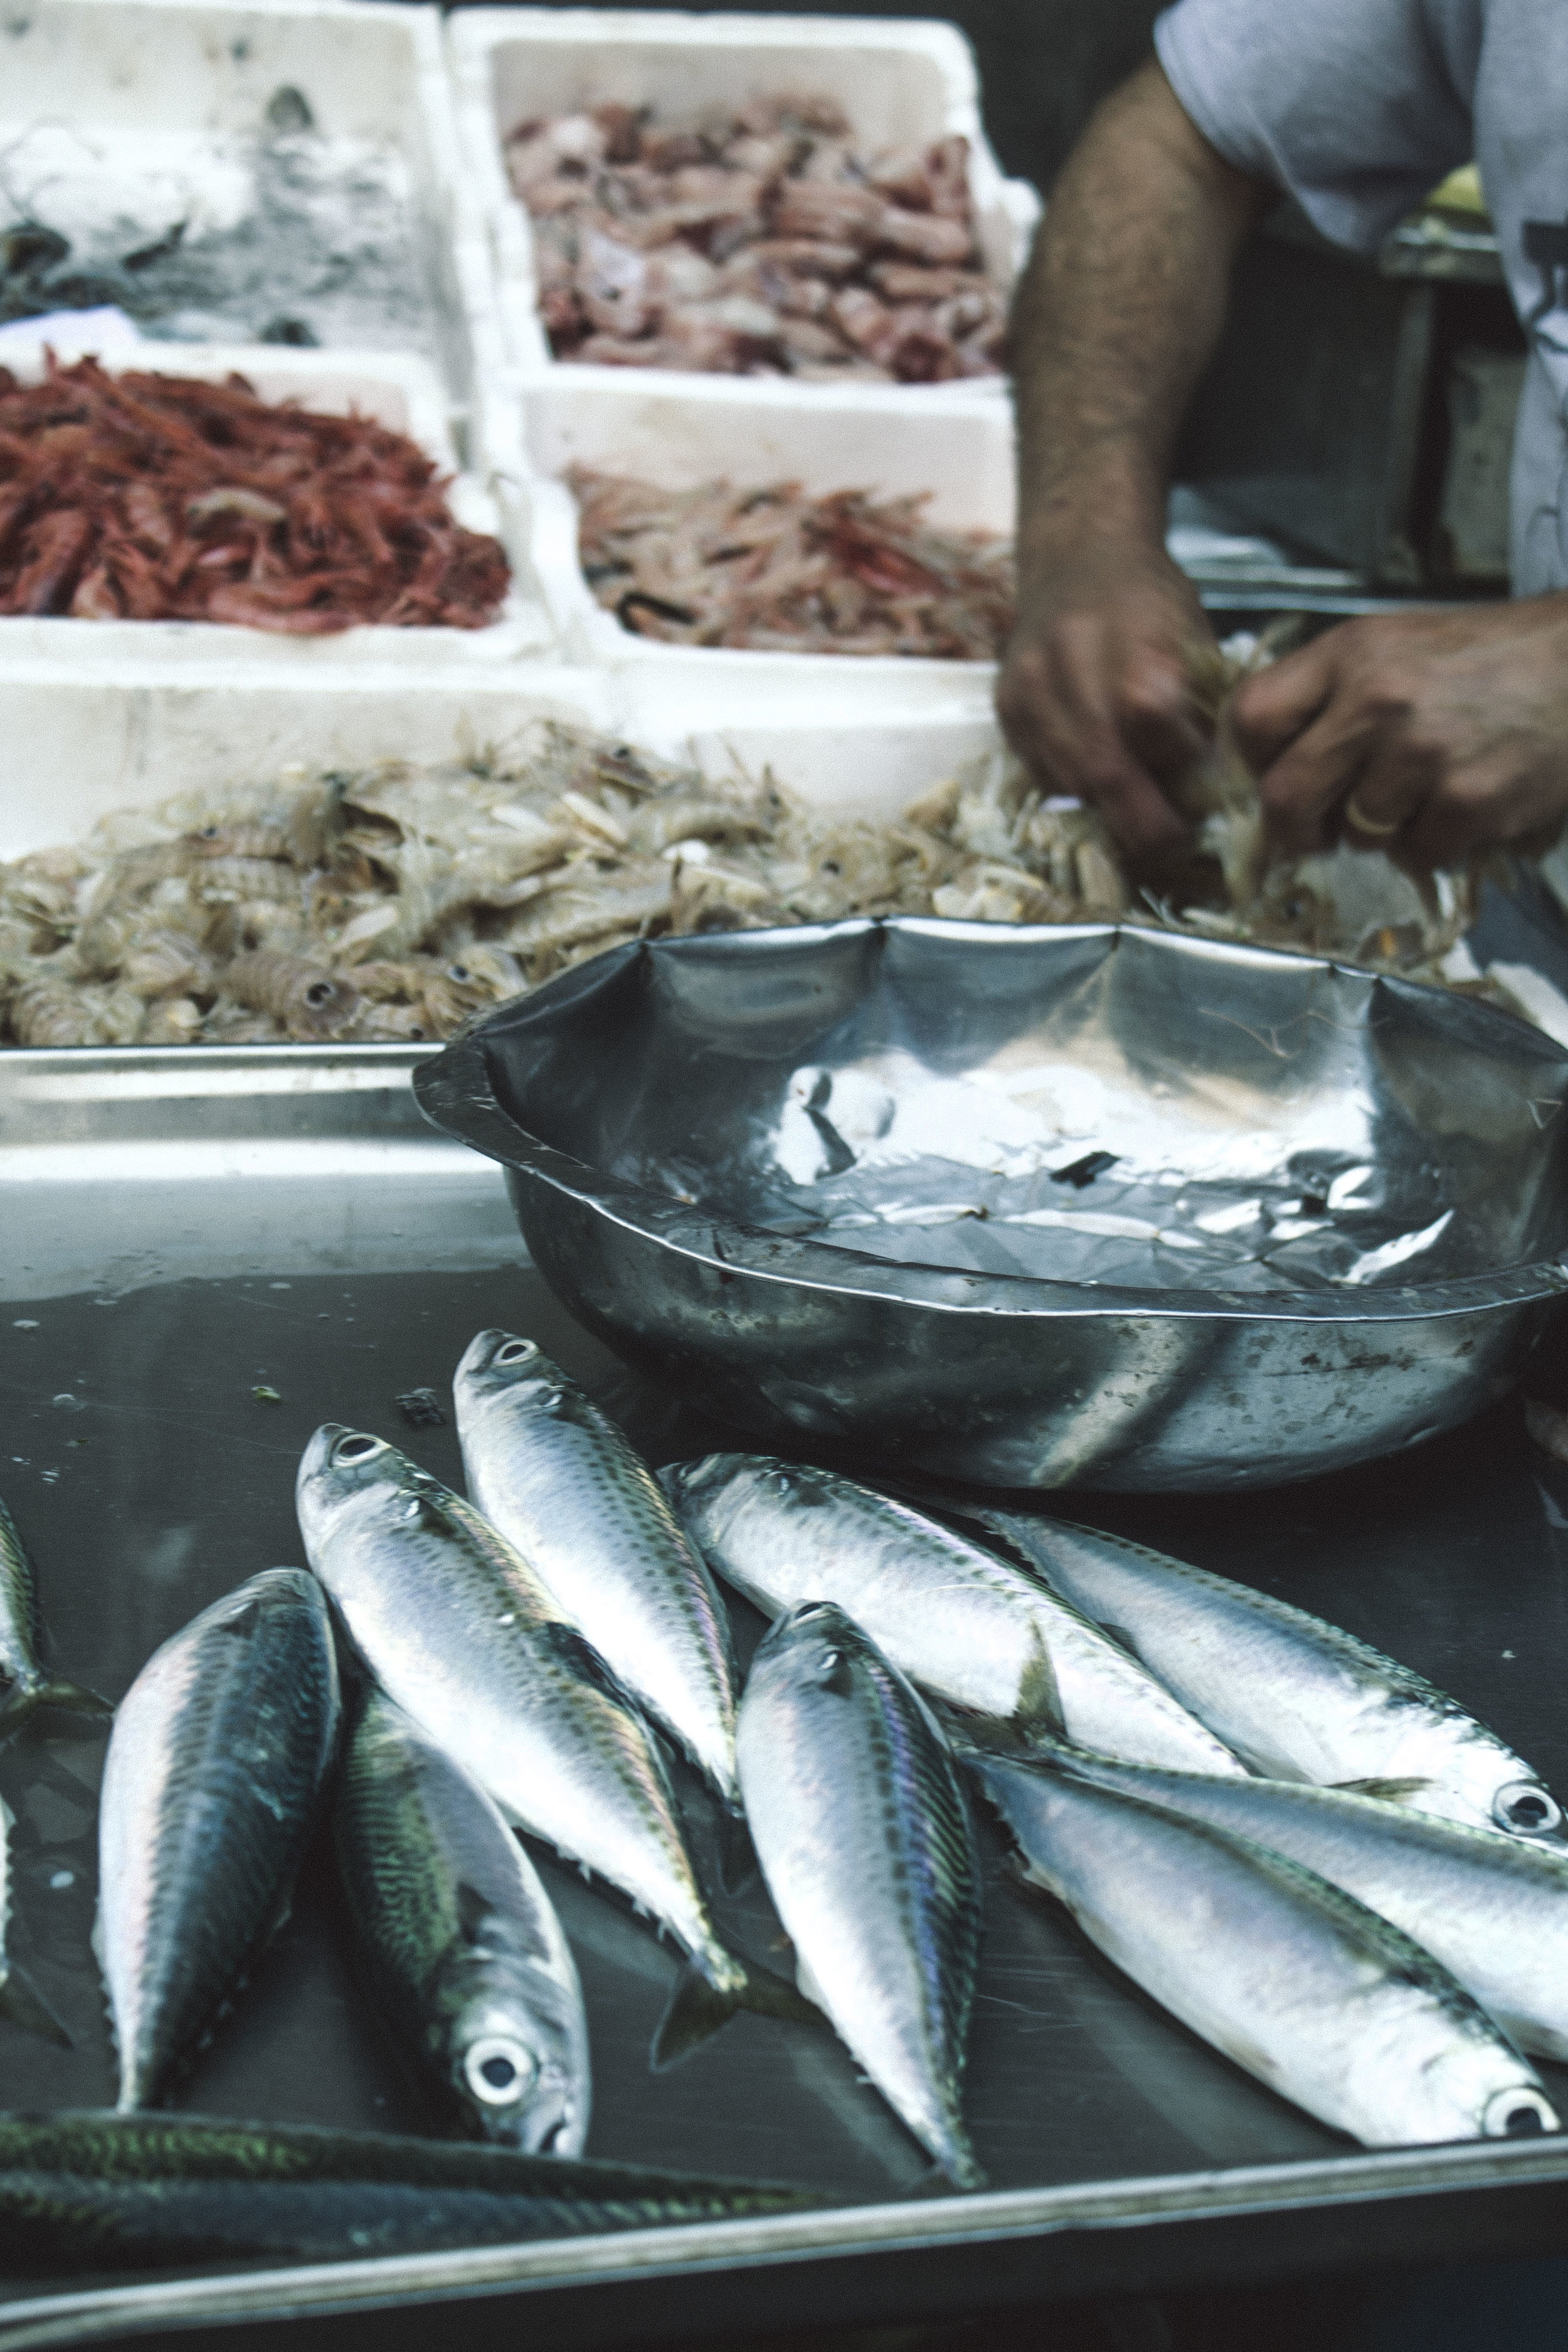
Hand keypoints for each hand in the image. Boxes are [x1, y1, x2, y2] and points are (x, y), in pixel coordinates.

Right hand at [996, 544, 1212, 858]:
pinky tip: (1104, 780)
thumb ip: (1200, 710)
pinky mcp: (1006, 711)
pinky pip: (1043, 776)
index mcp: (1127, 629)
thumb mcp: (1194, 637)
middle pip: (1102, 765)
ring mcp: (1028, 687)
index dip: (1179, 762)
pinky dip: (1079, 790)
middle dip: (1143, 817)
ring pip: (1070, 781)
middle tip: (1174, 841)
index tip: (1205, 786)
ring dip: (1110, 809)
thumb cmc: (1148, 601)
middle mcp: (1067, 658)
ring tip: (1144, 808)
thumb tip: (1209, 792)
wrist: (1077, 557)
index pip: (1150, 717)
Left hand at [1231, 595, 1567, 864]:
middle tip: (1323, 829)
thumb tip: (1269, 767)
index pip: (1252, 718)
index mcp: (1351, 654)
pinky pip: (1416, 854)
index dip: (1254, 761)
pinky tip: (1467, 802)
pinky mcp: (1467, 801)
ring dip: (1384, 829)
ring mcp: (1422, 754)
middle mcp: (1377, 701)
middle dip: (1299, 827)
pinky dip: (1437, 843)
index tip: (1276, 775)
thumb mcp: (1396, 647)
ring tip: (1430, 788)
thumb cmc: (1491, 660)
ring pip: (1357, 835)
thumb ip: (1328, 695)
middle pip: (1285, 796)